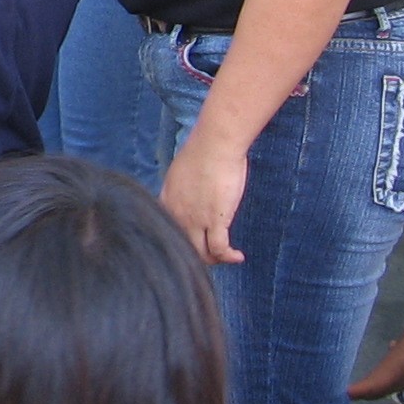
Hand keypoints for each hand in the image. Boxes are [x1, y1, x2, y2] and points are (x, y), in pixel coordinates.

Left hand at [160, 133, 248, 263]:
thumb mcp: (181, 172)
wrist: (215, 144)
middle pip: (184, 247)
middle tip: (213, 255)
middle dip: (199, 255)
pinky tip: (237, 256)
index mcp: (166, 202)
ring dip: (215, 259)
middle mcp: (176, 215)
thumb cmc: (203, 151)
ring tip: (226, 257)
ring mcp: (194, 219)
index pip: (169, 232)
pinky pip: (219, 249)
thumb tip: (191, 193)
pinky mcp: (215, 220)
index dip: (183, 241)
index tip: (197, 242)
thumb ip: (181, 188)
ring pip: (201, 253)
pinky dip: (229, 257)